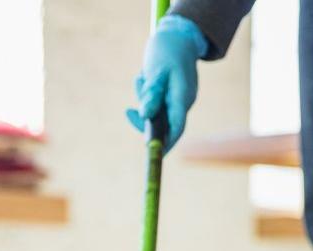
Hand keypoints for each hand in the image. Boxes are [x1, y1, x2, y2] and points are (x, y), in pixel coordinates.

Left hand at [126, 15, 208, 152]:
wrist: (178, 34)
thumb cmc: (167, 50)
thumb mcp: (156, 71)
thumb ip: (152, 94)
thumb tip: (144, 116)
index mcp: (183, 97)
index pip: (176, 127)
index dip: (165, 143)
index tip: (151, 153)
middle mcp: (183, 101)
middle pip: (164, 123)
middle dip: (145, 119)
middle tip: (129, 111)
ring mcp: (179, 98)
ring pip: (157, 111)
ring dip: (144, 99)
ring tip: (142, 77)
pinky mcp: (173, 94)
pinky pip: (157, 102)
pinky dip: (147, 94)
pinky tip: (144, 76)